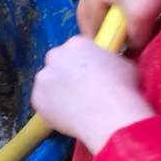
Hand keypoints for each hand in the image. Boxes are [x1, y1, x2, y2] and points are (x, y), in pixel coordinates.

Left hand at [32, 36, 153, 153]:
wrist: (109, 114)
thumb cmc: (123, 88)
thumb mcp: (124, 64)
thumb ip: (109, 61)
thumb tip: (108, 68)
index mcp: (76, 43)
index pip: (76, 49)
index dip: (84, 63)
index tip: (91, 76)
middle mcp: (55, 55)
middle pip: (58, 63)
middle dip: (67, 74)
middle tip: (81, 91)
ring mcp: (43, 77)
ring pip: (49, 83)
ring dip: (58, 91)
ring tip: (77, 107)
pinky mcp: (36, 98)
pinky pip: (44, 103)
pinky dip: (53, 109)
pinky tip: (69, 117)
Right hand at [78, 0, 160, 48]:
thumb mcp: (140, 19)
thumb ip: (131, 40)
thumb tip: (130, 50)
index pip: (87, 23)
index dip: (99, 41)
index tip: (109, 53)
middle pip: (92, 12)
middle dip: (104, 28)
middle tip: (118, 43)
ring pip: (105, 3)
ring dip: (116, 18)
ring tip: (131, 28)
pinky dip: (124, 6)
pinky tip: (138, 12)